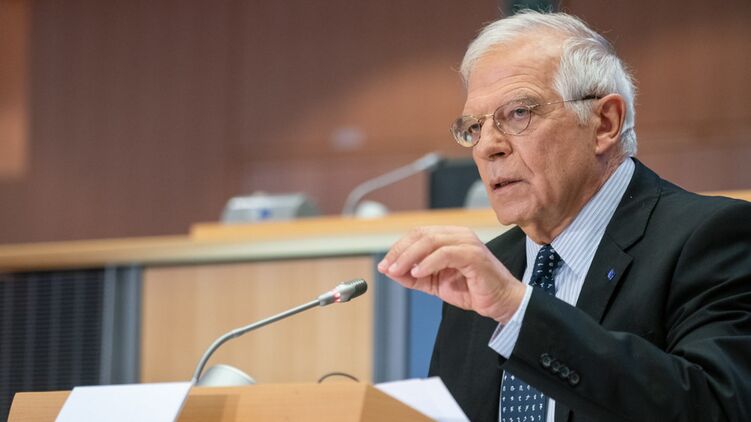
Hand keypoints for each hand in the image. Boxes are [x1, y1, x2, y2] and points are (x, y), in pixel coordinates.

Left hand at [377, 226, 524, 322]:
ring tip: (397, 271)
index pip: (418, 235)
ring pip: (430, 241)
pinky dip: (428, 262)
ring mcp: (467, 243)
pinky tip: (418, 272)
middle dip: (400, 252)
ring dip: (409, 257)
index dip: (398, 248)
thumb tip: (389, 271)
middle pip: (421, 235)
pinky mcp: (474, 255)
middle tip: (387, 268)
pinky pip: (446, 253)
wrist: (500, 302)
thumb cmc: (472, 290)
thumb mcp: (434, 283)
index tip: (384, 265)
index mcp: (449, 237)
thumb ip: (413, 276)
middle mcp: (458, 235)